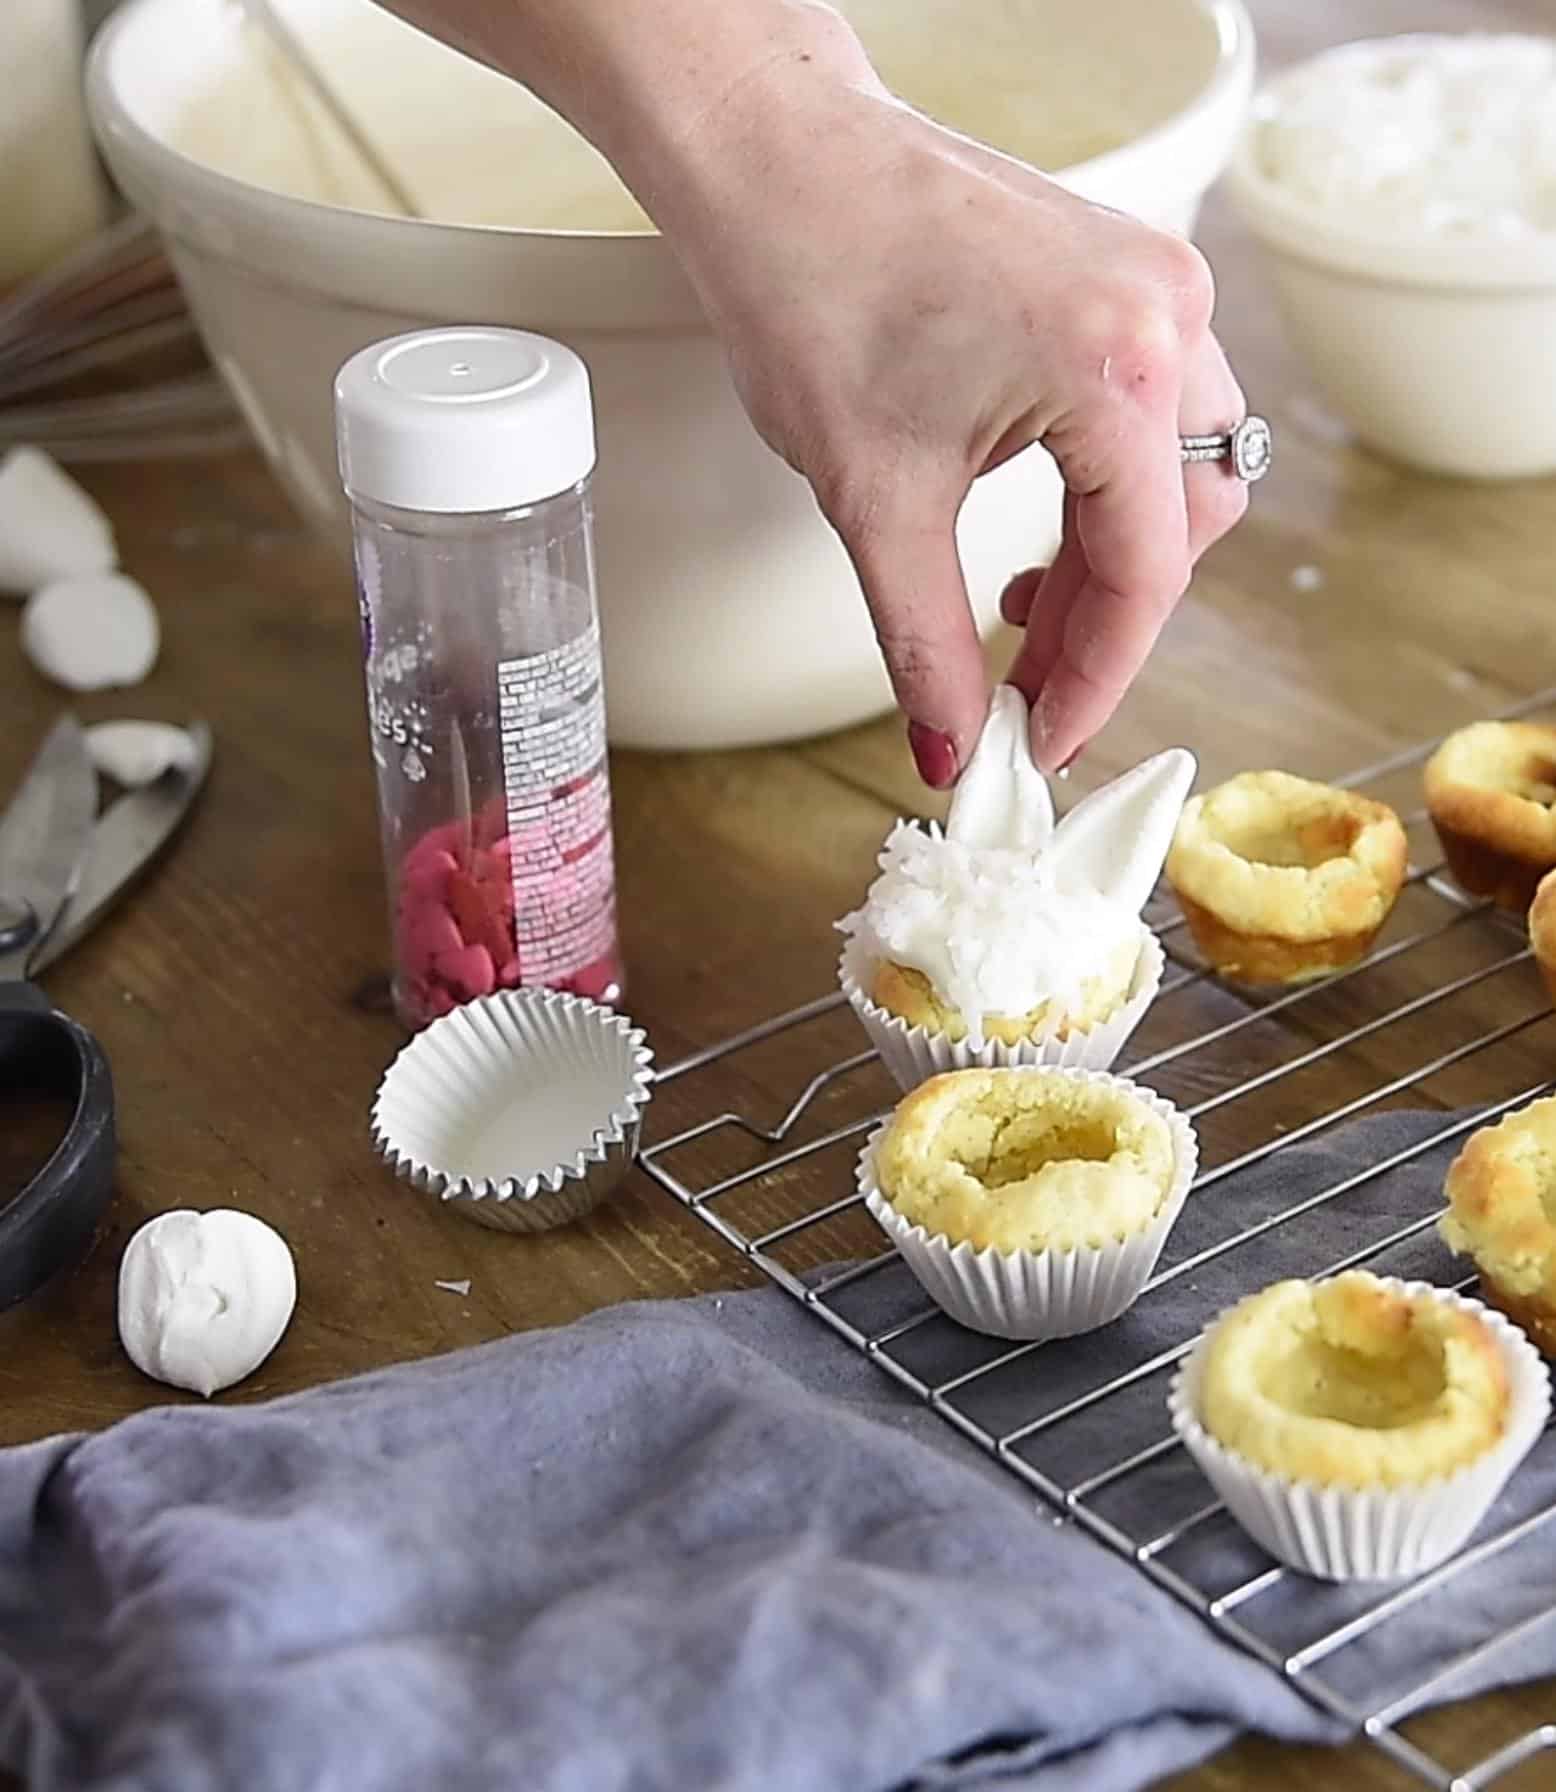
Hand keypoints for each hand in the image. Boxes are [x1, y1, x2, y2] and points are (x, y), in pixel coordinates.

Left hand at [650, 44, 1248, 780]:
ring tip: (1014, 608)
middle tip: (1021, 681)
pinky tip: (1029, 524)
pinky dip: (1099, 486)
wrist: (772, 161)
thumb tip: (949, 743)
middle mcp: (1164, 312)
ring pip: (1176, 471)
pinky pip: (1148, 410)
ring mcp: (1153, 281)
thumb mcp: (873, 498)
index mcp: (1116, 366)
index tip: (1043, 737)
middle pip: (1181, 526)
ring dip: (1106, 556)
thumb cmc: (810, 283)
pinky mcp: (1121, 273)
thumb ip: (925, 642)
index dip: (1096, 680)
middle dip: (1102, 621)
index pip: (1144, 574)